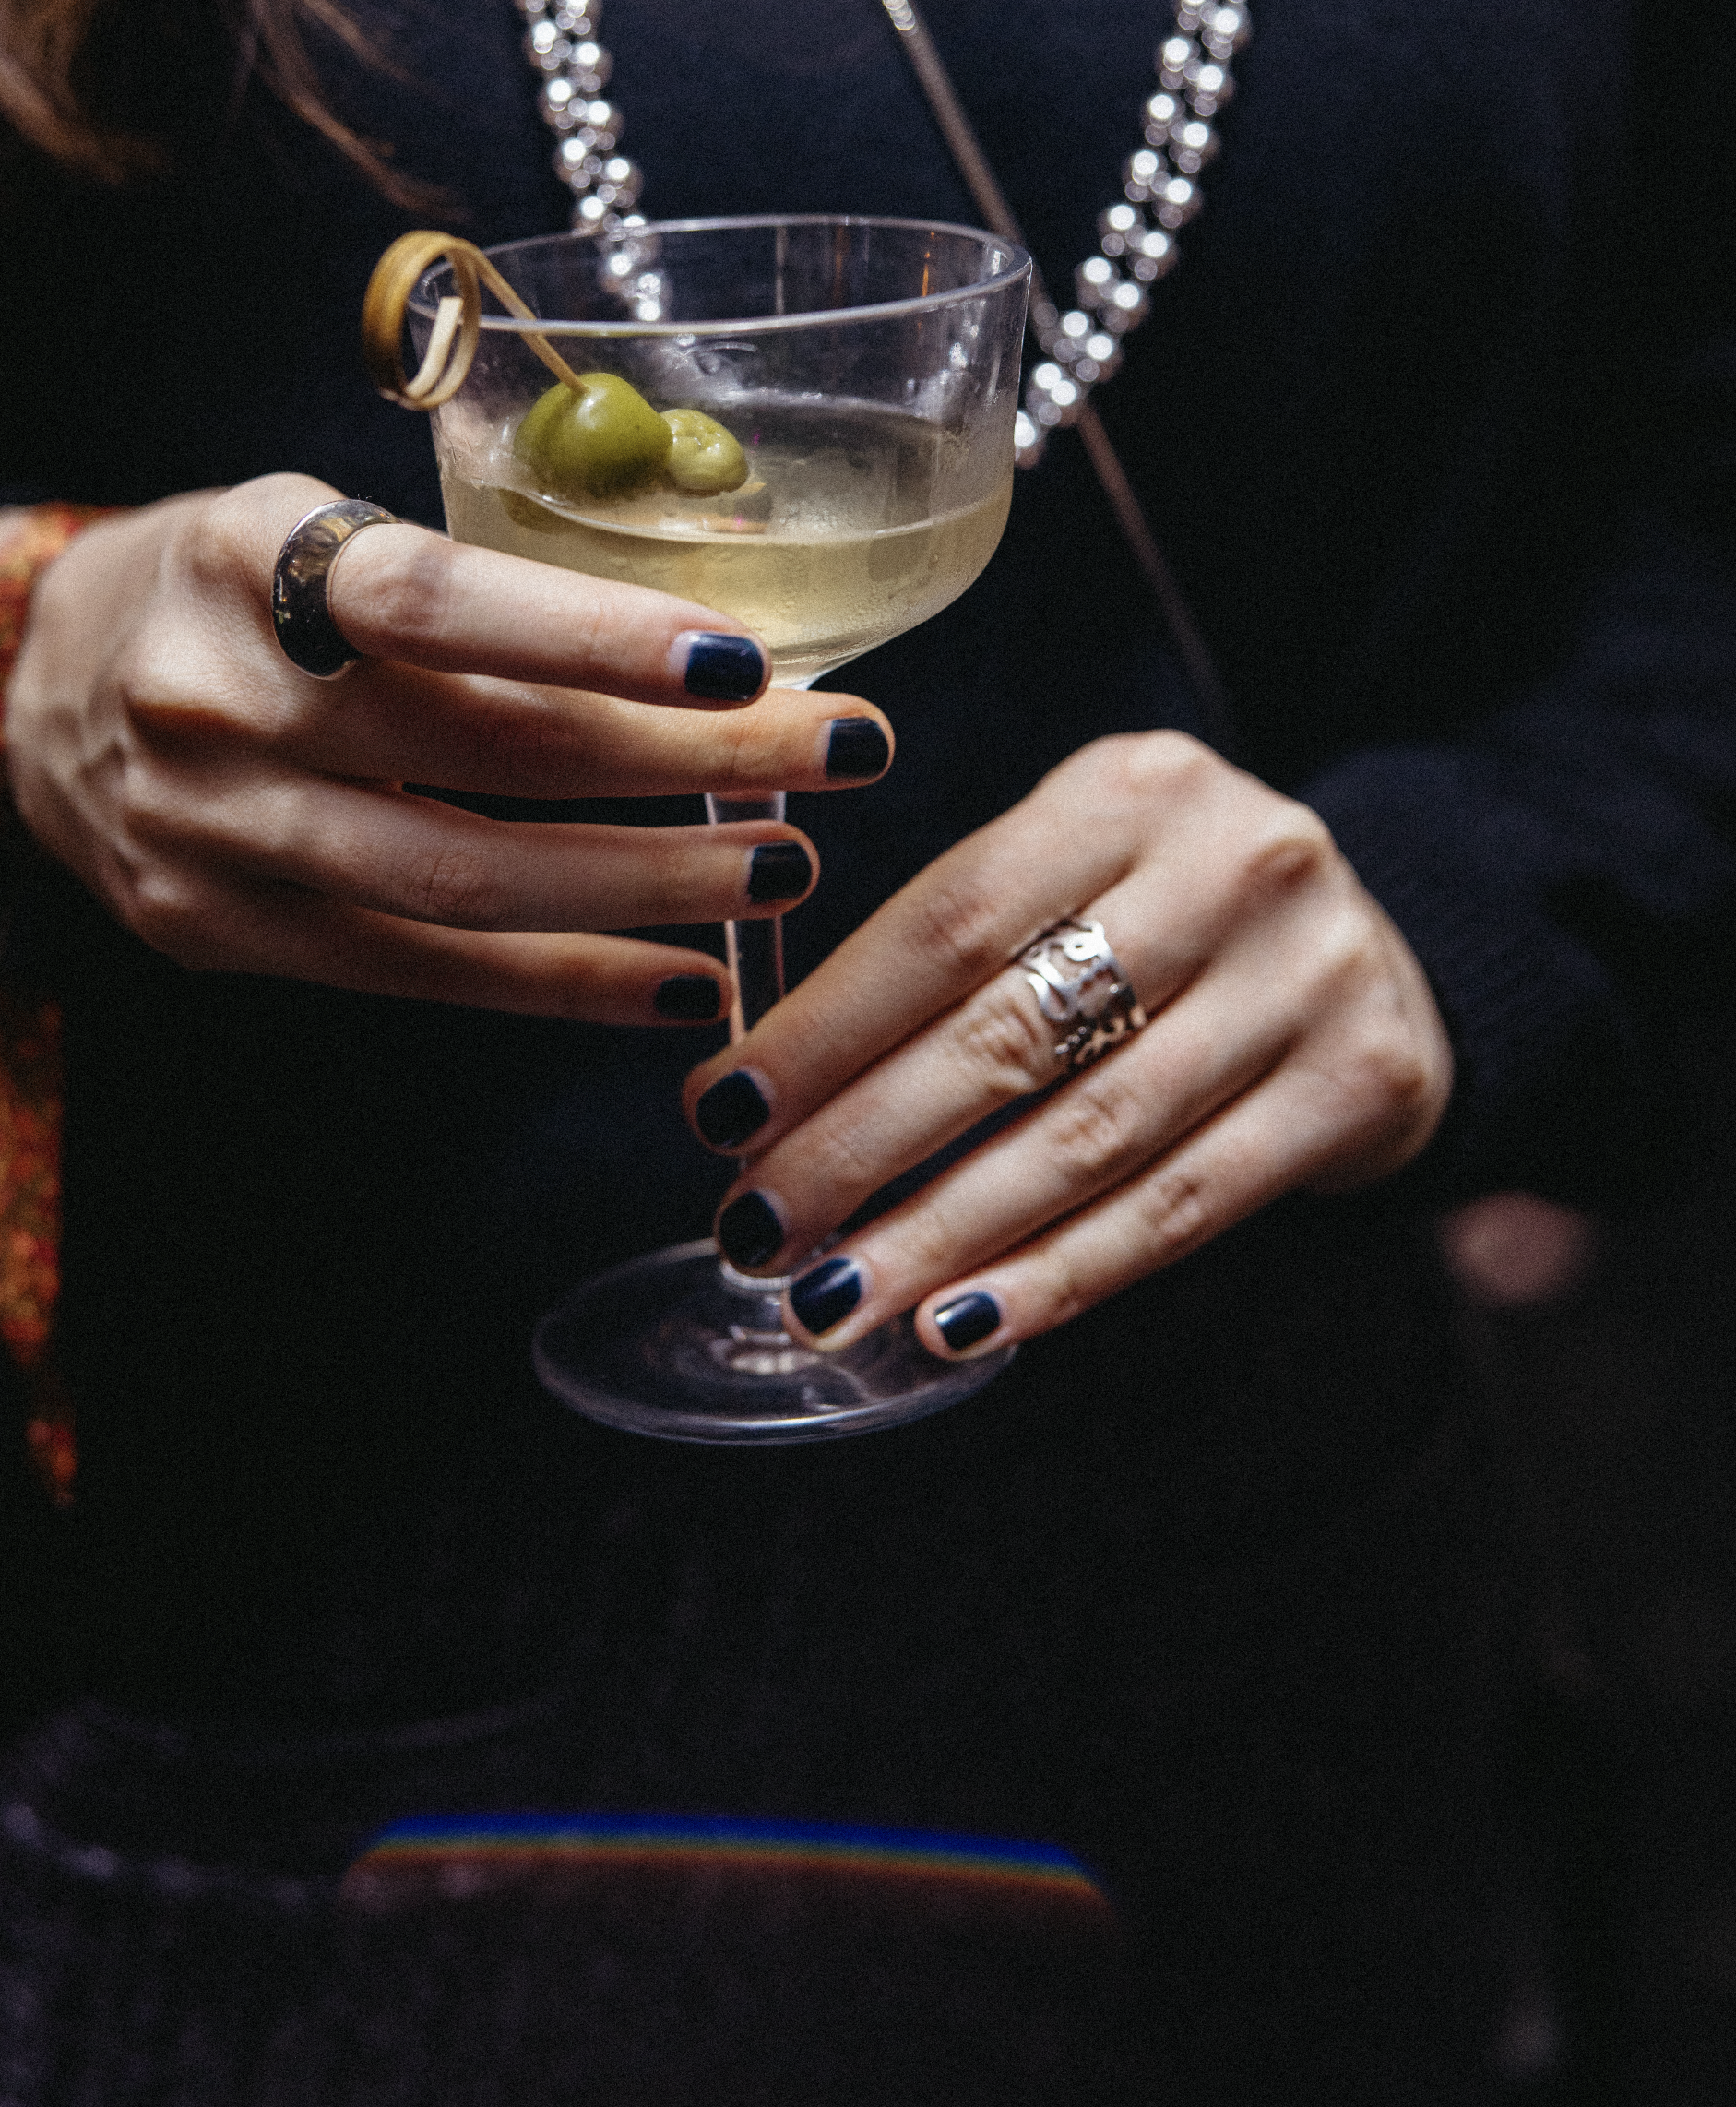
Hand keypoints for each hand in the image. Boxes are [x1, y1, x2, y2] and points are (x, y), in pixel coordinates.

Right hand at [0, 475, 892, 1024]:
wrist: (22, 692)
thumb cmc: (225, 589)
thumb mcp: (309, 521)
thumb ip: (467, 573)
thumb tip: (709, 629)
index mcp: (249, 559)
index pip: (432, 603)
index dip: (590, 636)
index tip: (744, 658)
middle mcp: (220, 703)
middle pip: (482, 755)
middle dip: (687, 762)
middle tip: (843, 754)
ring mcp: (210, 837)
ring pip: (460, 884)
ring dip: (645, 888)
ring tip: (781, 866)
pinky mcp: (218, 937)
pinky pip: (419, 975)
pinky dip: (561, 985)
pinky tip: (677, 980)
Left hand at [685, 732, 1451, 1351]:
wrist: (1383, 950)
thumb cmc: (1171, 919)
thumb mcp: (1080, 864)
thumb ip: (953, 942)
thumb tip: (767, 1091)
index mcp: (1132, 786)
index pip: (947, 922)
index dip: (826, 1029)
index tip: (722, 1114)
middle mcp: (1233, 864)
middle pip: (1009, 1033)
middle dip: (862, 1146)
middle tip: (760, 1228)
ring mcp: (1309, 976)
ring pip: (1089, 1136)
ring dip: (945, 1233)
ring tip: (836, 1296)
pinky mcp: (1359, 1084)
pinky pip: (1183, 1206)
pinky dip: (1061, 1274)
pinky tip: (965, 1320)